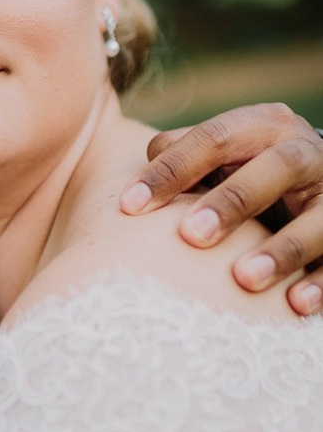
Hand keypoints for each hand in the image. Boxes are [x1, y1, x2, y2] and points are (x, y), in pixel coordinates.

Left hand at [119, 103, 322, 314]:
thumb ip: (179, 157)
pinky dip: (320, 282)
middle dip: (232, 202)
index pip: (213, 139)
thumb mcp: (220, 154)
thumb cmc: (246, 169)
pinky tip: (294, 306)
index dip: (170, 170)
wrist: (316, 179)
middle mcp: (304, 151)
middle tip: (191, 236)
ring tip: (244, 279)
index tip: (129, 206)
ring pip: (319, 217)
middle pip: (274, 168)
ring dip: (283, 249)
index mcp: (263, 125)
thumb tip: (136, 187)